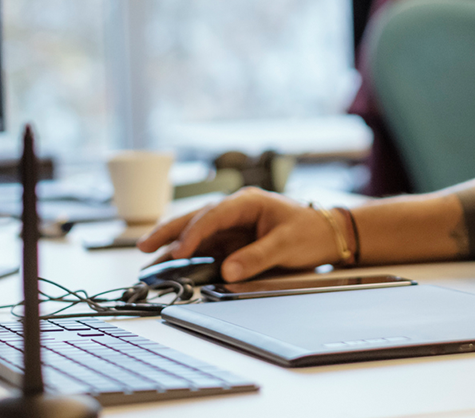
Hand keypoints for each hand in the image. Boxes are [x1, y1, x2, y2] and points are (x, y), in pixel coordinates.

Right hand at [135, 188, 339, 282]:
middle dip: (170, 232)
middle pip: (197, 219)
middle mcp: (236, 211)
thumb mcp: (287, 244)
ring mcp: (233, 226)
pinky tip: (170, 265)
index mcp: (248, 202)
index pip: (214, 214)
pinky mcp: (234, 241)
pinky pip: (206, 248)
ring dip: (174, 244)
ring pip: (197, 233)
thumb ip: (257, 256)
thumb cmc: (311, 232)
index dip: (195, 233)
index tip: (180, 251)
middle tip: (144, 246)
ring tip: (148, 259)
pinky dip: (188, 256)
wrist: (330, 235)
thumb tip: (228, 271)